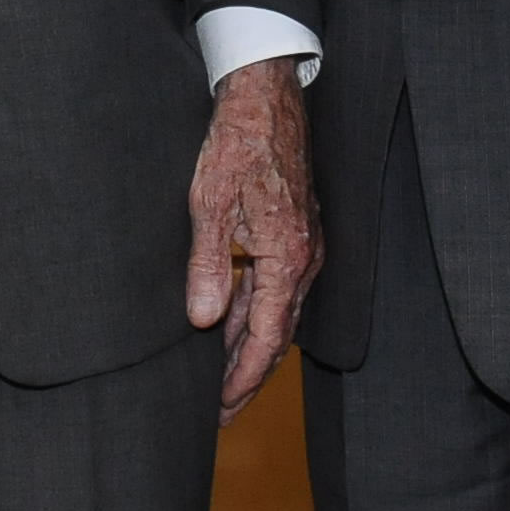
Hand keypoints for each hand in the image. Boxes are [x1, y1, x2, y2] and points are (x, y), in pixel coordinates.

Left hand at [187, 61, 316, 420]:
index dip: (244, 379)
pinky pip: (278, 289)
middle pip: (278, 335)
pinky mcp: (296, 233)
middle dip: (248, 376)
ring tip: (222, 381)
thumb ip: (208, 265)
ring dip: (251, 348)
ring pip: (278, 314)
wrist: (266, 97)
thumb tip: (205, 320)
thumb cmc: (237, 144)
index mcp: (288, 258)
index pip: (268, 339)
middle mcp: (305, 260)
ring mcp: (304, 247)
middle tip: (221, 413)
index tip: (221, 409)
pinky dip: (256, 315)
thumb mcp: (210, 204)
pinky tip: (232, 326)